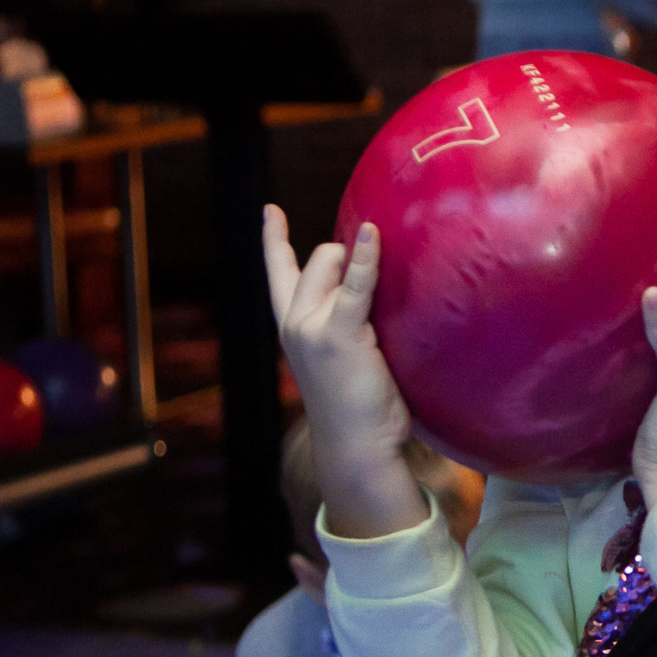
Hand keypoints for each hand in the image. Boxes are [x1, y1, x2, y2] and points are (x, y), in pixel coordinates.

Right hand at [263, 206, 425, 535]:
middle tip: (377, 290)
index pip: (279, 273)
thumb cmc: (362, 407)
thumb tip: (372, 286)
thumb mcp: (347, 355)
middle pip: (317, 260)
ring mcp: (310, 327)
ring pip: (331, 263)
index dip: (274, 239)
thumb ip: (347, 321)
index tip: (269, 210)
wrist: (357, 446)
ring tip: (386, 294)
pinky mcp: (337, 334)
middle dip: (346, 257)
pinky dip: (365, 259)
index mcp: (293, 327)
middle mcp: (293, 322)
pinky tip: (372, 235)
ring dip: (360, 261)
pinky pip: (355, 285)